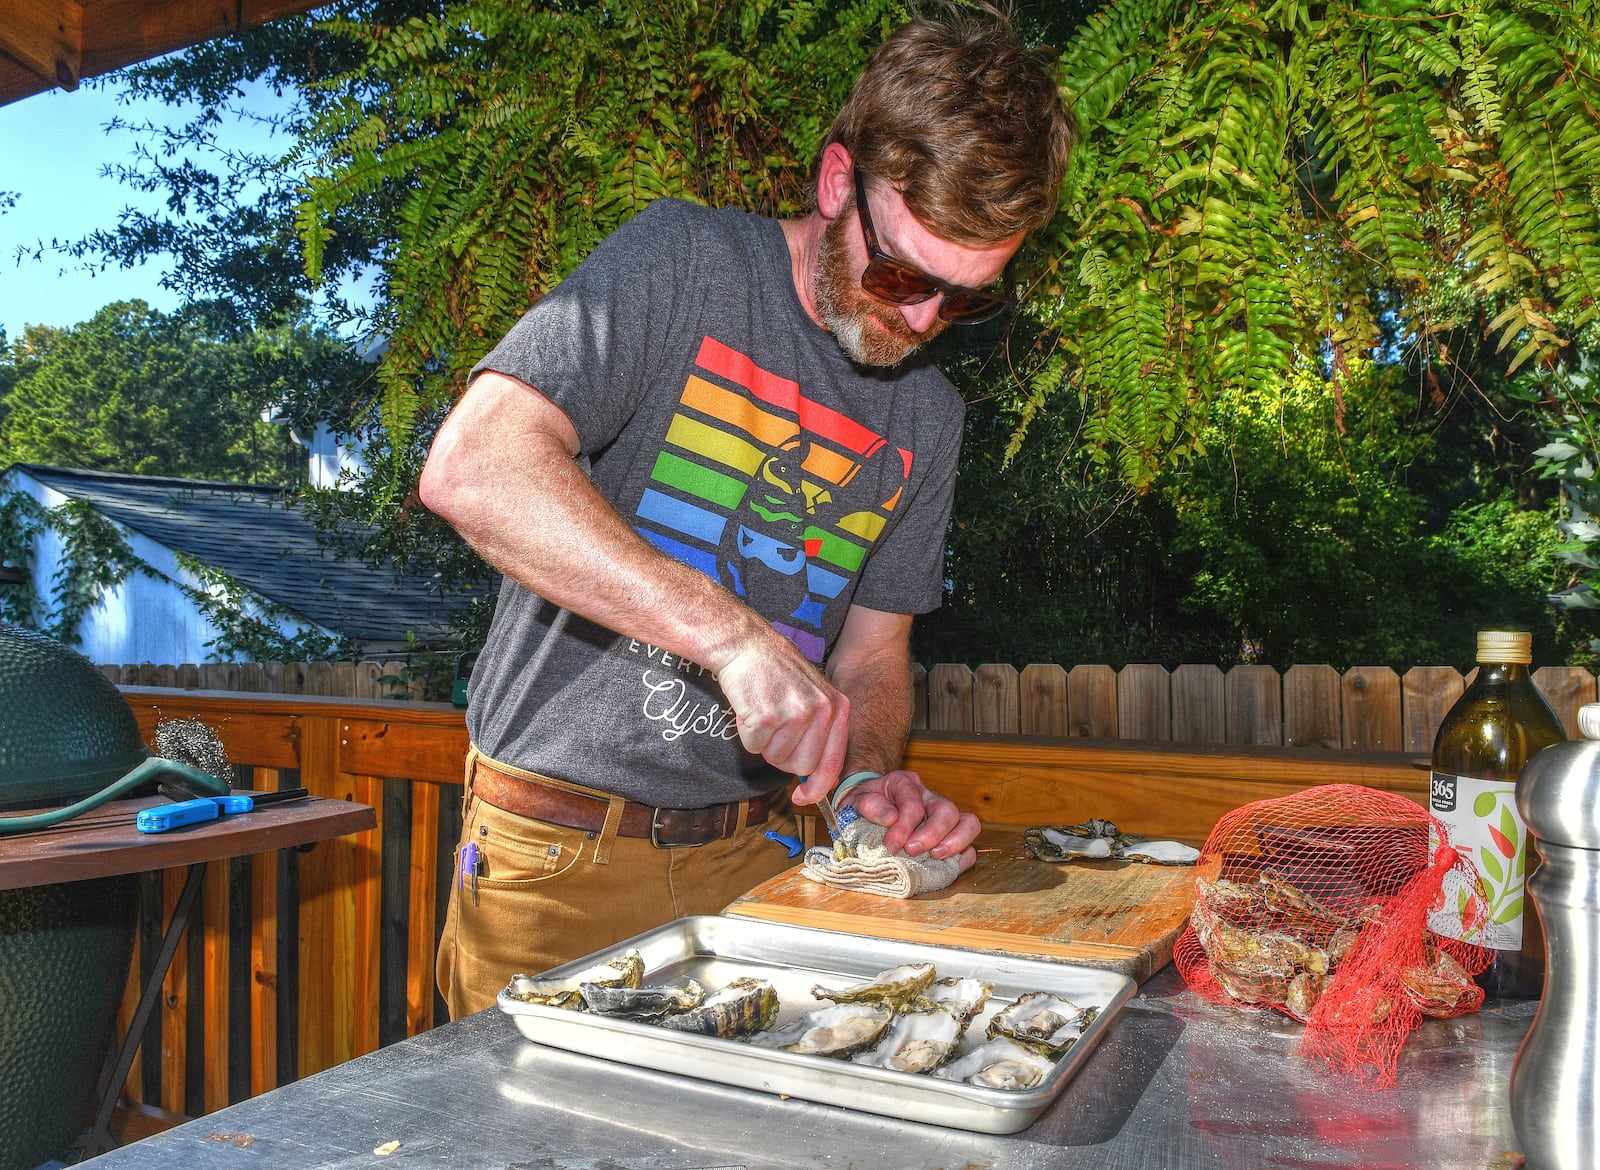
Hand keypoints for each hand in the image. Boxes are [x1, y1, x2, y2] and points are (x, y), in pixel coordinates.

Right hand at [714, 633, 851, 788]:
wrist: (747, 645)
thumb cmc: (777, 673)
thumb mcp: (814, 696)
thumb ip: (821, 733)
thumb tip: (816, 778)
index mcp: (838, 707)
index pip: (833, 762)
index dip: (817, 787)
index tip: (803, 798)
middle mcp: (821, 711)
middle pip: (802, 766)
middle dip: (783, 758)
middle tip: (774, 733)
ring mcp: (794, 713)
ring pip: (776, 759)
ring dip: (763, 743)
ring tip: (763, 713)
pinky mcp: (766, 716)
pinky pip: (754, 747)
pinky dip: (747, 735)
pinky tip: (750, 709)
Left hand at [833, 770, 980, 870]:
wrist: (867, 808)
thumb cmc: (864, 805)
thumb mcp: (856, 799)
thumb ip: (869, 805)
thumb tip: (891, 818)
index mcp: (905, 784)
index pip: (913, 803)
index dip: (904, 826)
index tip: (891, 845)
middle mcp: (929, 797)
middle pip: (947, 809)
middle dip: (932, 833)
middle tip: (912, 850)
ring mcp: (943, 815)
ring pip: (968, 822)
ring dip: (956, 842)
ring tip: (936, 857)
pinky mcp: (950, 834)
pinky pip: (968, 843)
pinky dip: (964, 855)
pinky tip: (948, 866)